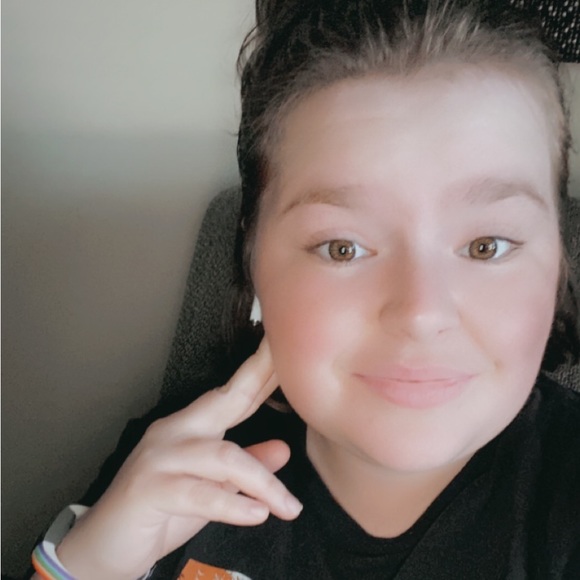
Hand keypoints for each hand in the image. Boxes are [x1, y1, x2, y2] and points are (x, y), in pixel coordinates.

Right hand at [56, 339, 300, 579]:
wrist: (104, 546)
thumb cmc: (159, 512)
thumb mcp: (212, 490)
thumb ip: (244, 467)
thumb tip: (283, 449)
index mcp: (190, 427)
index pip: (233, 395)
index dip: (261, 373)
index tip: (288, 351)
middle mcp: (174, 432)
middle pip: (225, 400)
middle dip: (259, 379)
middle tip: (294, 368)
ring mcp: (160, 457)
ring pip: (223, 456)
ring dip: (262, 484)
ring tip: (290, 507)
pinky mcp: (149, 489)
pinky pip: (200, 494)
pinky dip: (232, 505)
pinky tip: (258, 514)